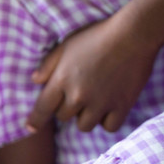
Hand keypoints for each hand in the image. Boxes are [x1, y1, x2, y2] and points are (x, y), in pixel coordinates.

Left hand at [25, 15, 157, 133]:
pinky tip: (109, 109)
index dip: (35, 120)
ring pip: (85, 126)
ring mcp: (101, 103)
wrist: (133, 35)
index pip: (42, 108)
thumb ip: (49, 64)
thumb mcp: (67, 44)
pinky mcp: (121, 106)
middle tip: (79, 94)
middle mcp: (78, 95)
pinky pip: (109, 127)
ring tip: (94, 103)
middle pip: (64, 117)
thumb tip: (35, 80)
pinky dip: (107, 121)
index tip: (30, 128)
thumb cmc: (98, 35)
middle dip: (67, 108)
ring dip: (86, 117)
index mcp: (62, 79)